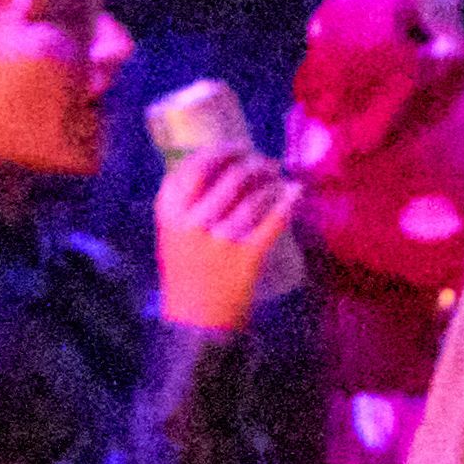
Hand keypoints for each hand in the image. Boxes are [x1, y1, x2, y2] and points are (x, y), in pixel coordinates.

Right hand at [151, 139, 298, 338]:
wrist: (197, 316)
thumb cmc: (187, 265)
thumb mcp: (173, 230)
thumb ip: (186, 198)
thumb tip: (221, 159)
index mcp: (169, 212)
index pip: (194, 166)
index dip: (221, 151)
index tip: (239, 148)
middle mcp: (192, 222)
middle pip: (229, 176)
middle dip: (253, 163)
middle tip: (266, 163)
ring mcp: (219, 240)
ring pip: (253, 197)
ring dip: (272, 181)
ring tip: (278, 178)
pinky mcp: (247, 257)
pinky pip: (272, 221)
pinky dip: (287, 203)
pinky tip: (294, 192)